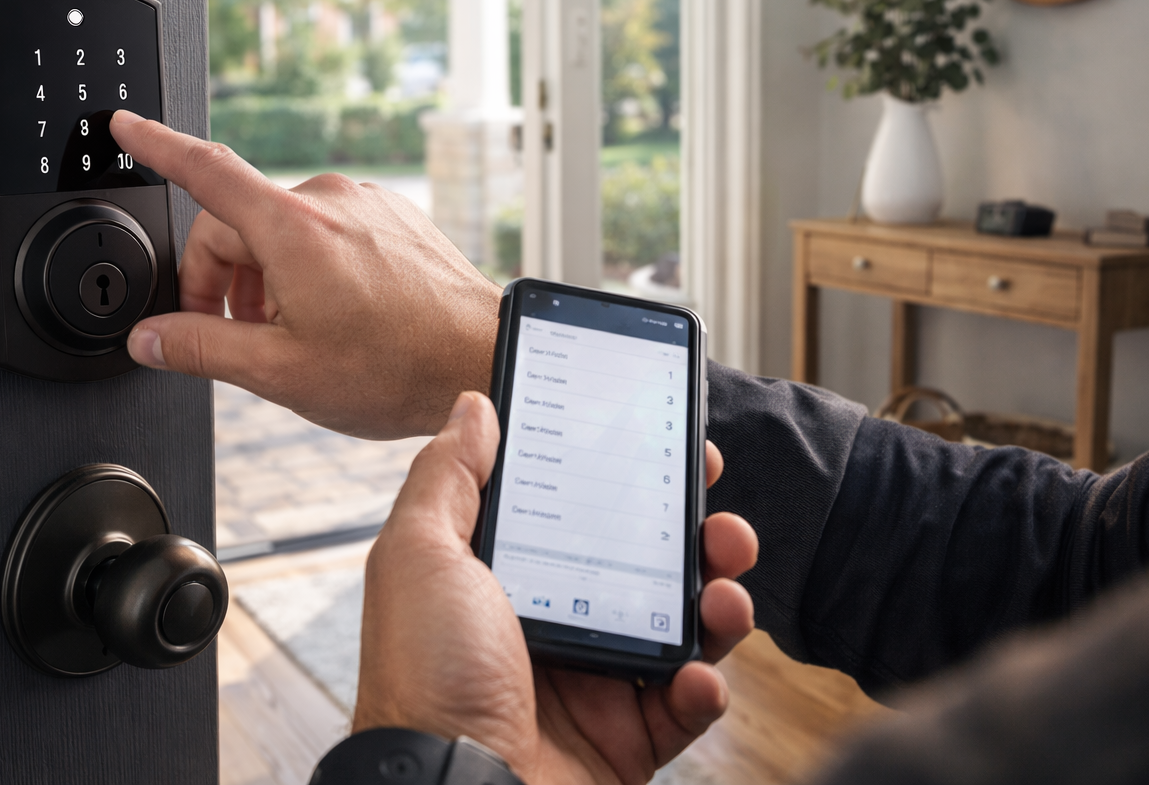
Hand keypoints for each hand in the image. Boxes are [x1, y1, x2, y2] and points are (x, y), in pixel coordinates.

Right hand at [110, 111, 501, 438]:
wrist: (482, 358)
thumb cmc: (398, 367)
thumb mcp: (281, 372)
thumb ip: (203, 348)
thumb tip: (149, 338)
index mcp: (293, 229)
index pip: (204, 169)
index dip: (155, 145)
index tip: (124, 126)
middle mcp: (328, 200)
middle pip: (237, 222)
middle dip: (220, 280)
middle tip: (234, 338)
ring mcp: (364, 203)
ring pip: (281, 232)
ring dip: (266, 281)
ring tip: (289, 339)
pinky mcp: (390, 216)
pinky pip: (325, 232)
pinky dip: (307, 270)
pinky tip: (330, 320)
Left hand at [354, 393, 757, 784]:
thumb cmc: (423, 679)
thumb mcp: (419, 555)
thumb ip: (449, 476)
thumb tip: (474, 407)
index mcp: (500, 576)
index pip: (576, 510)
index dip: (623, 476)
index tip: (666, 445)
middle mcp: (548, 624)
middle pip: (641, 564)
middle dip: (692, 534)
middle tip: (719, 514)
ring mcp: (590, 684)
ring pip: (680, 627)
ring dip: (719, 602)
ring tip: (728, 591)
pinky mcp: (622, 741)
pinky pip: (685, 705)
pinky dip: (706, 686)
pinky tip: (699, 675)